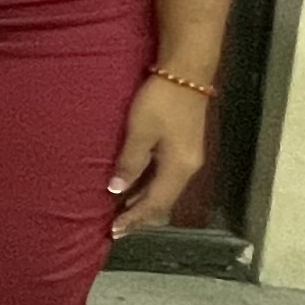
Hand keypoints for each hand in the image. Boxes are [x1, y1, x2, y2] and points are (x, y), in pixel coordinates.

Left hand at [106, 75, 211, 235]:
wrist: (187, 73)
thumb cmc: (160, 101)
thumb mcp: (140, 131)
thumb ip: (130, 162)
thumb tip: (117, 191)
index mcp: (179, 167)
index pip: (155, 203)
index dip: (135, 217)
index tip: (115, 231)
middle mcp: (189, 168)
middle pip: (163, 200)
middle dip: (141, 215)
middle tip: (117, 228)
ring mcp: (189, 158)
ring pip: (165, 189)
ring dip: (145, 202)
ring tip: (123, 213)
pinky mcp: (185, 148)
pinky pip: (166, 177)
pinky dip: (150, 187)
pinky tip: (136, 188)